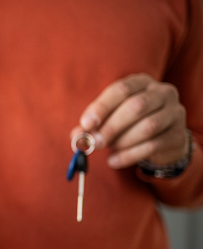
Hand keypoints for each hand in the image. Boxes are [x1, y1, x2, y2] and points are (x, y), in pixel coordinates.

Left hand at [75, 73, 189, 167]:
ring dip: (122, 142)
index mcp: (141, 82)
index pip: (121, 89)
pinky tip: (114, 161)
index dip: (101, 107)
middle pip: (136, 107)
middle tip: (95, 142)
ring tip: (108, 150)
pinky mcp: (178, 135)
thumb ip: (93, 125)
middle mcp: (162, 92)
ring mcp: (174, 112)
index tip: (85, 124)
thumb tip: (76, 136)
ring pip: (147, 127)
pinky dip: (129, 156)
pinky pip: (152, 146)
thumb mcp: (111, 118)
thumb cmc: (130, 124)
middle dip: (111, 127)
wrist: (163, 140)